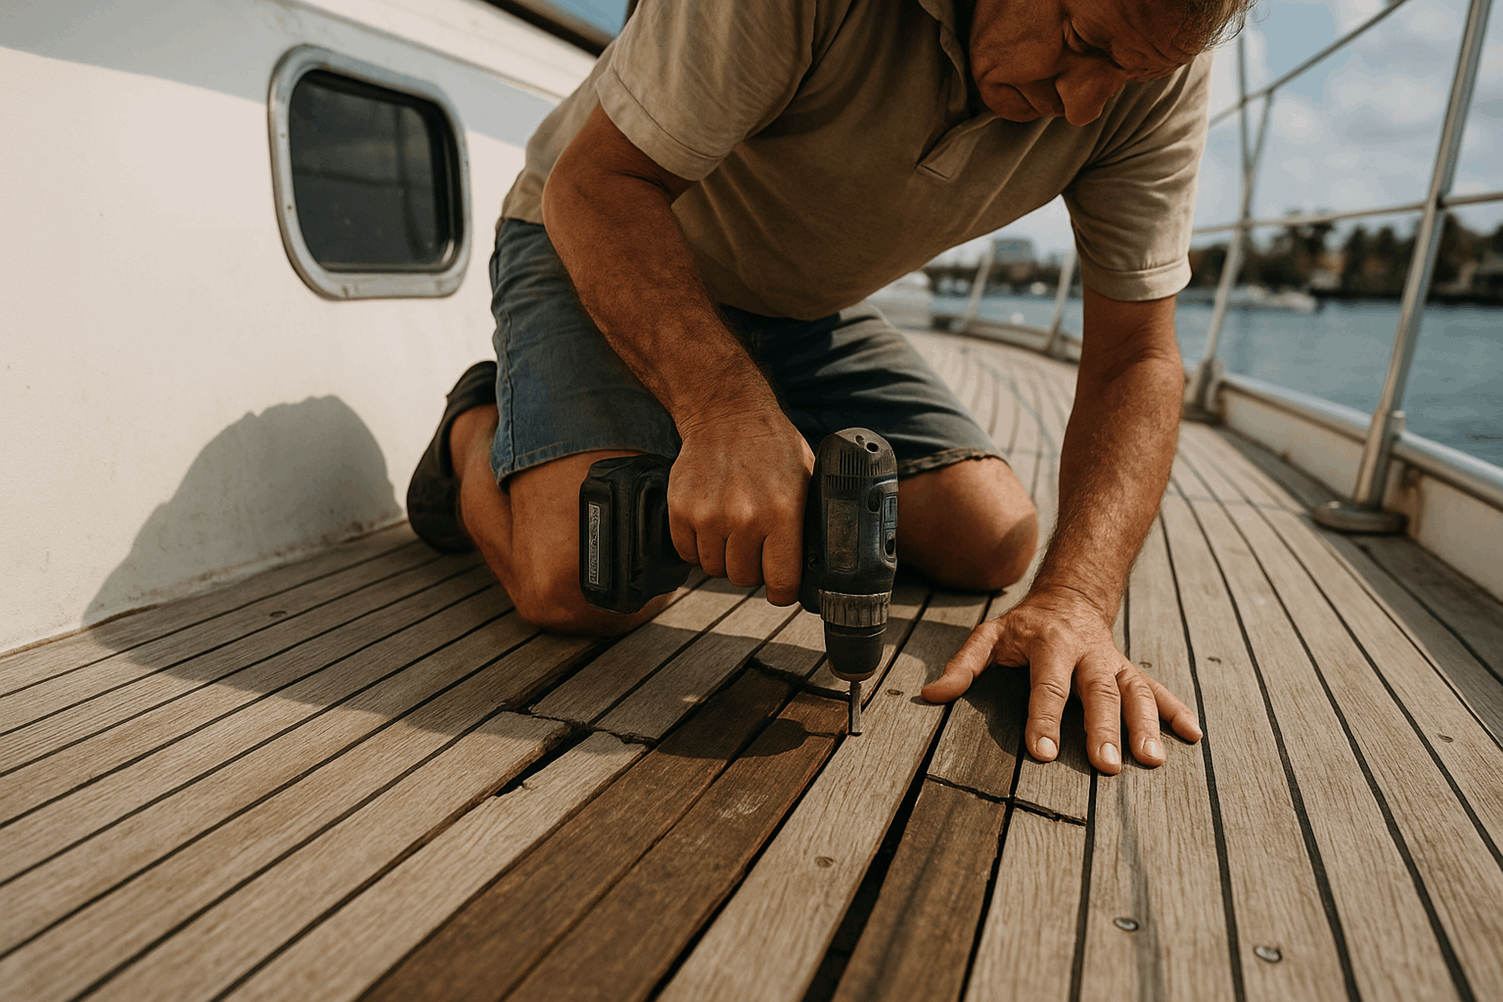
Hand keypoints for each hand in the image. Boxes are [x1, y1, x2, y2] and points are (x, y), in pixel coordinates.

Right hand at [668, 403, 814, 605]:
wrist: (726, 414)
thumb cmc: (771, 446)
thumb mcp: (806, 479)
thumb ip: (809, 520)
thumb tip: (818, 559)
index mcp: (782, 513)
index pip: (781, 582)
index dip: (783, 590)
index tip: (781, 586)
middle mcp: (744, 518)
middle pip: (744, 579)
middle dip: (752, 569)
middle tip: (756, 547)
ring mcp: (708, 516)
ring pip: (714, 569)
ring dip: (724, 557)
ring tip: (733, 531)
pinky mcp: (680, 511)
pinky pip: (687, 553)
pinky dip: (698, 546)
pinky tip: (711, 524)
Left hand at [920, 588, 1201, 773]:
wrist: (1070, 596)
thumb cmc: (1023, 626)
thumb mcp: (989, 636)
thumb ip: (963, 666)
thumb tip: (932, 696)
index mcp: (1050, 644)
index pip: (1047, 686)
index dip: (1044, 719)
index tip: (1044, 753)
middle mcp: (1087, 653)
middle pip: (1098, 692)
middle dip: (1104, 729)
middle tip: (1106, 766)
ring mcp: (1114, 662)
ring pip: (1135, 692)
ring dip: (1147, 725)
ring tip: (1151, 760)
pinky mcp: (1132, 671)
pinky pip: (1159, 689)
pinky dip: (1177, 711)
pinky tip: (1193, 735)